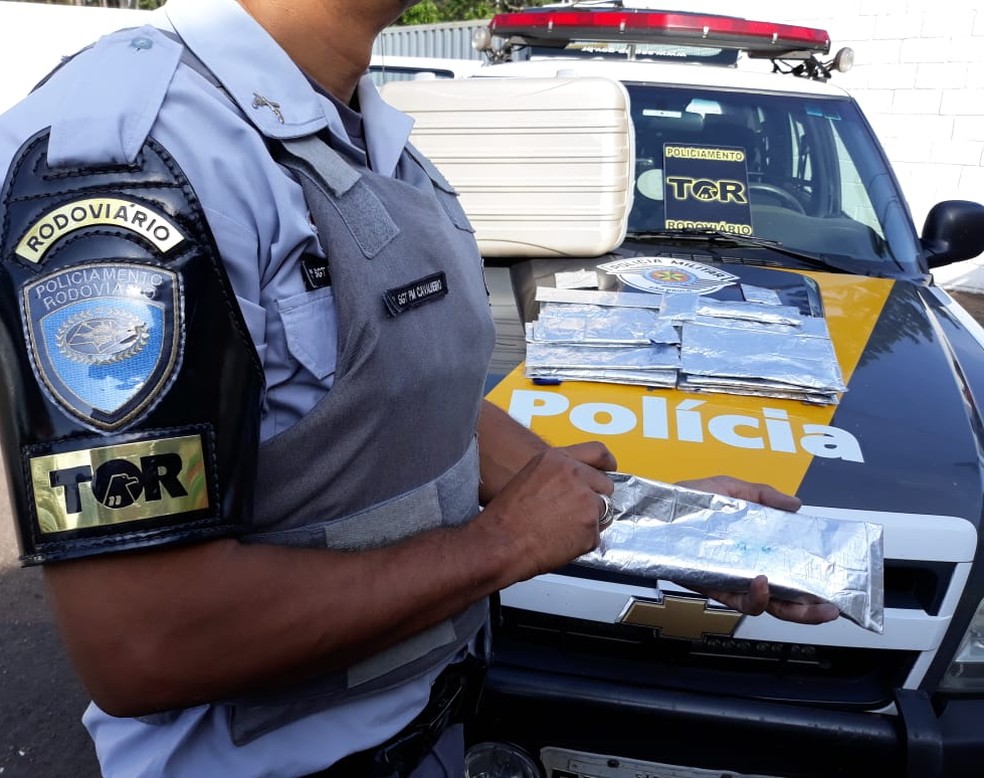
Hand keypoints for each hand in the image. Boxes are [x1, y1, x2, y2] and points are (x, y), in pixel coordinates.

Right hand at [478, 443, 615, 582]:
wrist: (500, 543)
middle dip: (594, 498)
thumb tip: (575, 482)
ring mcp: (586, 501)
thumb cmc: (506, 516)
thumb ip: (557, 473)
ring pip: (602, 512)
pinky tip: (559, 541)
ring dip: (588, 521)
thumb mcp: (529, 476)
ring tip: (560, 528)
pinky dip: (582, 542)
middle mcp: (575, 475)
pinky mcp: (591, 527)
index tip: (609, 471)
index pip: (598, 452)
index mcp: (558, 459)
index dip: (606, 465)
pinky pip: (594, 536)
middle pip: (605, 485)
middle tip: (572, 512)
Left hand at [676, 475, 839, 624]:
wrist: (650, 511)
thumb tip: (796, 504)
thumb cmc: (686, 501)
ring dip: (791, 608)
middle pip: (786, 600)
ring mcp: (730, 581)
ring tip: (804, 599)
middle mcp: (746, 570)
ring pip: (766, 606)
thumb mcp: (729, 488)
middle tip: (831, 608)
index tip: (837, 584)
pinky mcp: (712, 587)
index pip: (792, 572)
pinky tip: (763, 583)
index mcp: (756, 549)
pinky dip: (754, 597)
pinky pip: (737, 602)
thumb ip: (762, 495)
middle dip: (812, 610)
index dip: (815, 582)